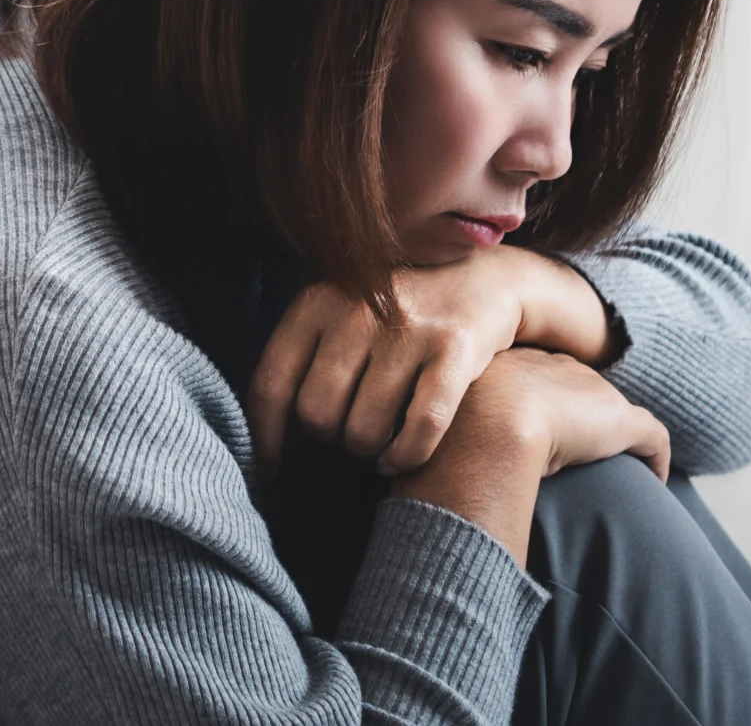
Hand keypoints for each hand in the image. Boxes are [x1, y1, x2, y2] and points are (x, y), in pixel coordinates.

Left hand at [247, 244, 614, 479]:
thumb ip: (302, 368)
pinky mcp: (454, 349)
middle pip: (316, 415)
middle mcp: (357, 309)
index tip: (272, 470)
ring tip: (380, 438)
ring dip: (370, 451)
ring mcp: (408, 328)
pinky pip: (418, 431)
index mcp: (318, 302)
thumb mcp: (340, 320)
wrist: (484, 281)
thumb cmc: (396, 316)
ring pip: (364, 431)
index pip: (270, 385)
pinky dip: (407, 456)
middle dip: (330, 440)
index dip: (265, 439)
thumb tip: (267, 447)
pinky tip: (402, 457)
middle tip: (349, 434)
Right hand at [389, 347, 670, 564]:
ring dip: (620, 438)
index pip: (536, 374)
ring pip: (615, 414)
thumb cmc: (448, 422)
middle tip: (586, 433)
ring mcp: (591, 398)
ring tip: (626, 460)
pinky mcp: (619, 424)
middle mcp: (559, 373)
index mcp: (519, 365)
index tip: (542, 406)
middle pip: (579, 388)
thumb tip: (373, 450)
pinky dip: (654, 456)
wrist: (487, 421)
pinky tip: (655, 474)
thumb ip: (410, 421)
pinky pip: (649, 440)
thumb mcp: (424, 413)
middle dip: (582, 407)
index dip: (541, 392)